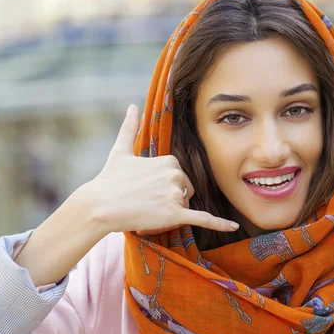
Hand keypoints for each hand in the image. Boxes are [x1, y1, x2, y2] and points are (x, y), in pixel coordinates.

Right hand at [82, 104, 238, 235]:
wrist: (99, 205)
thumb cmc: (109, 179)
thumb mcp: (121, 150)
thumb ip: (130, 127)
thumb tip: (133, 106)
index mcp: (169, 159)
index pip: (180, 176)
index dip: (166, 186)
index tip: (147, 189)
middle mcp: (176, 174)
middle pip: (186, 191)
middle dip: (172, 198)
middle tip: (147, 202)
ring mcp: (176, 194)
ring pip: (186, 206)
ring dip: (172, 211)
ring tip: (149, 210)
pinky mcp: (175, 214)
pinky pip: (202, 219)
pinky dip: (219, 224)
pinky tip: (234, 227)